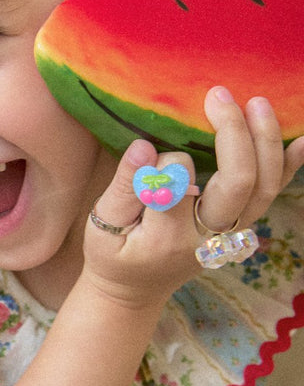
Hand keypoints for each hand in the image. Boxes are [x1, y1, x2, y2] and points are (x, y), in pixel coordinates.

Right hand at [83, 87, 303, 307]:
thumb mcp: (100, 227)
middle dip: (233, 131)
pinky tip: (301, 140)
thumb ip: (123, 188)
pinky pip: (271, 194)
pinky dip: (289, 166)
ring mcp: (230, 233)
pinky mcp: (239, 225)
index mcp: (167, 236)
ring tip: (258, 102)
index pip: (177, 179)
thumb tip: (143, 147)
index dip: (164, 159)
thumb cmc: (114, 255)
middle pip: (238, 180)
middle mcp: (207, 236)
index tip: (144, 158)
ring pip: (264, 186)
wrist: (135, 290)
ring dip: (266, 141)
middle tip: (218, 95)